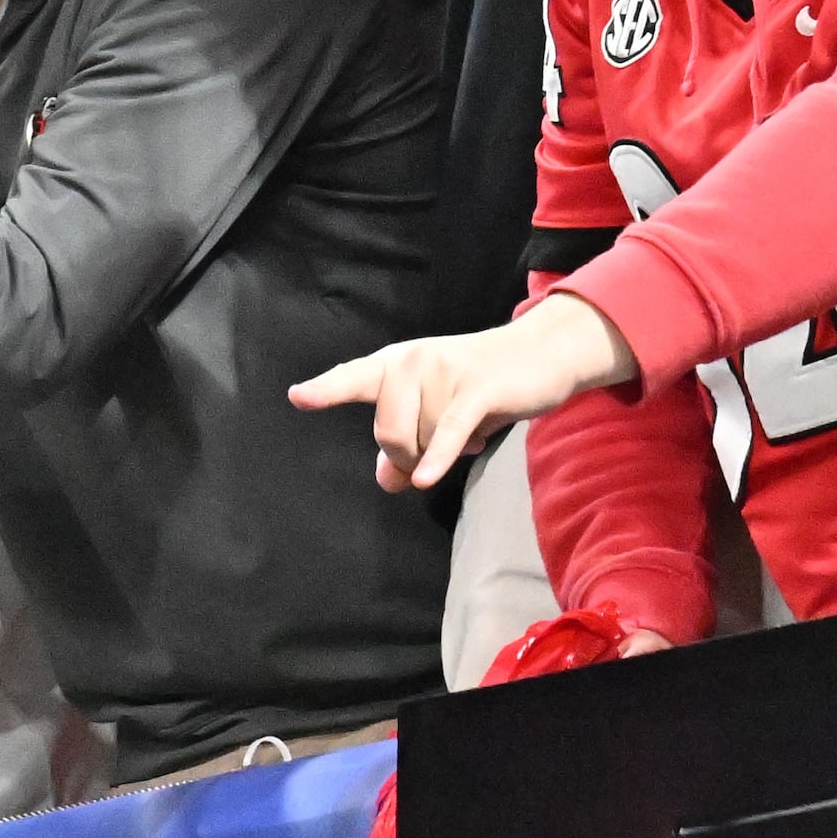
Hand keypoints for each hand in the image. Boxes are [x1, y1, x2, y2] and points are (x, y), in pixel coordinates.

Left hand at [286, 292, 637, 491]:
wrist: (538, 355)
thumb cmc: (479, 388)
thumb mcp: (438, 415)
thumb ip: (408, 446)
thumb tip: (389, 482)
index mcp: (395, 364)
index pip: (354, 378)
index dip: (326, 390)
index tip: (298, 396)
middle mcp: (412, 361)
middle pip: (388, 432)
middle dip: (409, 456)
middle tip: (436, 452)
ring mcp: (444, 371)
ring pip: (423, 439)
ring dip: (443, 453)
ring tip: (467, 432)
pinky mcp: (478, 389)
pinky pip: (448, 430)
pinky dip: (438, 457)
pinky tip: (427, 479)